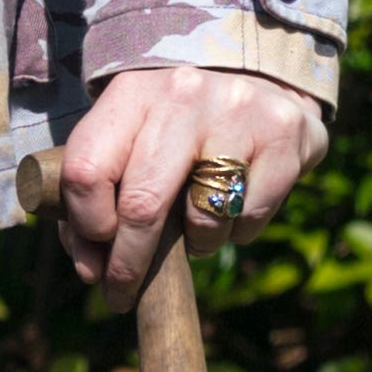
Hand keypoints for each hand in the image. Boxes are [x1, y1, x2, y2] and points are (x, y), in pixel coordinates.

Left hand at [50, 64, 328, 290]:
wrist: (261, 78)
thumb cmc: (178, 124)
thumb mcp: (133, 136)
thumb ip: (101, 191)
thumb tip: (90, 266)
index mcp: (131, 93)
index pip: (87, 170)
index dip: (85, 226)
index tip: (91, 259)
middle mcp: (182, 95)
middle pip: (141, 203)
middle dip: (127, 264)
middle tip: (120, 294)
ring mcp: (237, 112)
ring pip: (202, 218)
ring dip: (194, 245)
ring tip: (194, 232)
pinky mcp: (286, 135)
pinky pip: (249, 217)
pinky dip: (235, 233)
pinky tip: (231, 212)